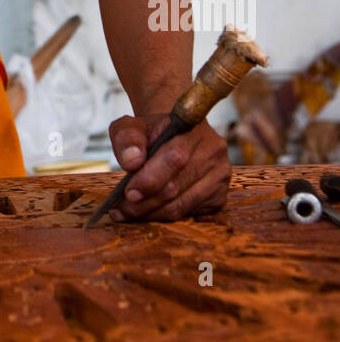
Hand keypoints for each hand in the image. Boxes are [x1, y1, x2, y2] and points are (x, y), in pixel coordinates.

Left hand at [107, 114, 230, 221]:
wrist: (176, 136)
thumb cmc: (152, 132)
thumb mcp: (132, 125)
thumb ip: (126, 138)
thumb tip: (131, 162)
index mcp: (192, 128)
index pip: (175, 158)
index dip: (151, 179)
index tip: (128, 192)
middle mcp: (212, 151)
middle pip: (177, 186)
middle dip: (145, 202)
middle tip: (122, 209)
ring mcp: (219, 176)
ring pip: (182, 205)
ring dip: (152, 213)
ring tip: (128, 213)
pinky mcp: (218, 196)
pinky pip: (189, 214)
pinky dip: (165, 217)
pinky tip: (148, 212)